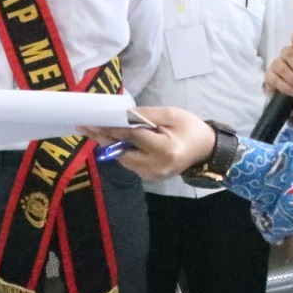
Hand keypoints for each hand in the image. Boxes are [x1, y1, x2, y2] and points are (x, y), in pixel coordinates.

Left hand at [80, 105, 217, 180]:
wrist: (205, 149)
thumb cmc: (190, 128)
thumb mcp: (171, 114)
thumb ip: (145, 115)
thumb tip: (122, 114)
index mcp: (164, 149)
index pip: (131, 137)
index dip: (110, 129)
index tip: (91, 123)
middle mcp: (156, 166)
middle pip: (122, 153)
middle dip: (104, 139)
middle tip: (87, 127)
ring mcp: (152, 175)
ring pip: (123, 160)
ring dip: (111, 145)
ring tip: (98, 131)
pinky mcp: (150, 177)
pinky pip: (130, 163)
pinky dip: (122, 152)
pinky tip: (116, 140)